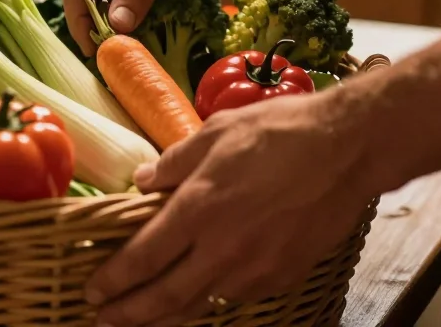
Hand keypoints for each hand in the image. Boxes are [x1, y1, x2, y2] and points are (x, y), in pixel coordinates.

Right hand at [61, 0, 238, 54]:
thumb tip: (115, 26)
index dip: (78, 20)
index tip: (91, 49)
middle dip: (93, 25)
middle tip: (107, 55)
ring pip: (107, 0)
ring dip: (112, 24)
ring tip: (122, 50)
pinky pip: (127, 0)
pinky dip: (130, 18)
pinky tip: (138, 35)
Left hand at [85, 93, 374, 326]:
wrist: (347, 149)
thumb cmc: (280, 131)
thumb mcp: (216, 131)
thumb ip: (174, 162)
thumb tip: (143, 182)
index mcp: (199, 208)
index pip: (143, 257)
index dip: (113, 279)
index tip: (93, 290)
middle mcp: (222, 248)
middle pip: (165, 297)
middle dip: (130, 314)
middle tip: (103, 320)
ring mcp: (255, 268)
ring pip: (200, 304)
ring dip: (167, 315)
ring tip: (144, 318)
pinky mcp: (282, 274)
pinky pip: (235, 296)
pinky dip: (210, 300)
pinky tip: (200, 295)